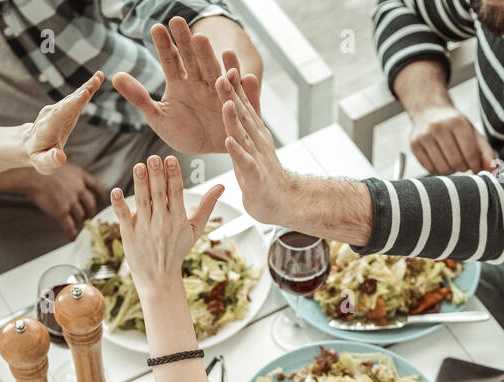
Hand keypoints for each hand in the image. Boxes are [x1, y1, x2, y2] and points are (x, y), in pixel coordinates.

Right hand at [11, 163, 107, 240]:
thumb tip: (67, 180)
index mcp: (79, 175)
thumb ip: (68, 174)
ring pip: (80, 215)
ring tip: (78, 225)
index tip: (102, 197)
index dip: (99, 192)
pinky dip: (72, 233)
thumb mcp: (61, 163)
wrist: (32, 175)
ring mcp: (71, 200)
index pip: (94, 185)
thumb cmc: (41, 167)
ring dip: (79, 221)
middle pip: (90, 203)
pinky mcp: (62, 211)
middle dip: (90, 211)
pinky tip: (72, 238)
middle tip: (89, 215)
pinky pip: (70, 225)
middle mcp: (78, 188)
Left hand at [22, 71, 104, 174]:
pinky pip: (76, 98)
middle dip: (81, 93)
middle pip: (67, 102)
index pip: (59, 114)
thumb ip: (50, 160)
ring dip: (86, 87)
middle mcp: (51, 115)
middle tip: (95, 80)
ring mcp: (57, 109)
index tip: (84, 94)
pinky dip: (86, 89)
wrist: (29, 144)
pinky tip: (97, 79)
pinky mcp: (65, 108)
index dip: (72, 104)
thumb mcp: (42, 164)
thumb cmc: (38, 156)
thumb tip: (61, 157)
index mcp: (47, 129)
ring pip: (73, 98)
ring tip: (99, 76)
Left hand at [110, 154, 222, 294]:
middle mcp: (161, 223)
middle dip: (156, 175)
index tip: (170, 159)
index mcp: (178, 220)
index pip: (176, 193)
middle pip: (159, 195)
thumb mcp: (195, 230)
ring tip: (139, 166)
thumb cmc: (177, 251)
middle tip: (154, 157)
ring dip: (140, 184)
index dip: (173, 175)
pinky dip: (119, 205)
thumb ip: (207, 206)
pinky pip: (123, 217)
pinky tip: (115, 190)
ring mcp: (144, 229)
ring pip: (142, 202)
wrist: (159, 278)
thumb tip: (221, 187)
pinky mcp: (129, 234)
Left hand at [113, 17, 256, 154]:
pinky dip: (238, 81)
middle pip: (191, 58)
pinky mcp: (235, 103)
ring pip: (213, 69)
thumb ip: (139, 97)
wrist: (207, 149)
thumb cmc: (184, 133)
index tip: (156, 28)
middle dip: (184, 41)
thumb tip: (115, 77)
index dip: (164, 45)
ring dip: (208, 54)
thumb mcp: (158, 118)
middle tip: (176, 21)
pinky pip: (238, 91)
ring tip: (201, 39)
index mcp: (179, 83)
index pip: (170, 60)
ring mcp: (218, 90)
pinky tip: (236, 69)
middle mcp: (199, 81)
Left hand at [216, 67, 289, 223]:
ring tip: (226, 102)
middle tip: (222, 70)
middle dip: (232, 92)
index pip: (242, 101)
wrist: (281, 201)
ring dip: (235, 118)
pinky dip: (238, 152)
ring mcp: (256, 156)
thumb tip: (245, 82)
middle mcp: (255, 139)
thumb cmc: (262, 170)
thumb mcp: (255, 137)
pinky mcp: (255, 176)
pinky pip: (245, 163)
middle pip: (242, 112)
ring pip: (243, 134)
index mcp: (252, 130)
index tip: (225, 57)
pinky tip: (230, 142)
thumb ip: (251, 110)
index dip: (234, 80)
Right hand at [408, 102, 495, 173]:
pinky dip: (438, 168)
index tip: (476, 168)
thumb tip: (494, 169)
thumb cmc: (455, 125)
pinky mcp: (413, 145)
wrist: (429, 111)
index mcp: (456, 121)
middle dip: (463, 167)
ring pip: (442, 168)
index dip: (475, 165)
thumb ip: (486, 152)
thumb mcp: (473, 132)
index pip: (469, 153)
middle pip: (455, 162)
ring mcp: (423, 136)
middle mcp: (438, 127)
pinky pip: (429, 168)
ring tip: (452, 160)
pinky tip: (440, 159)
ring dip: (451, 170)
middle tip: (464, 163)